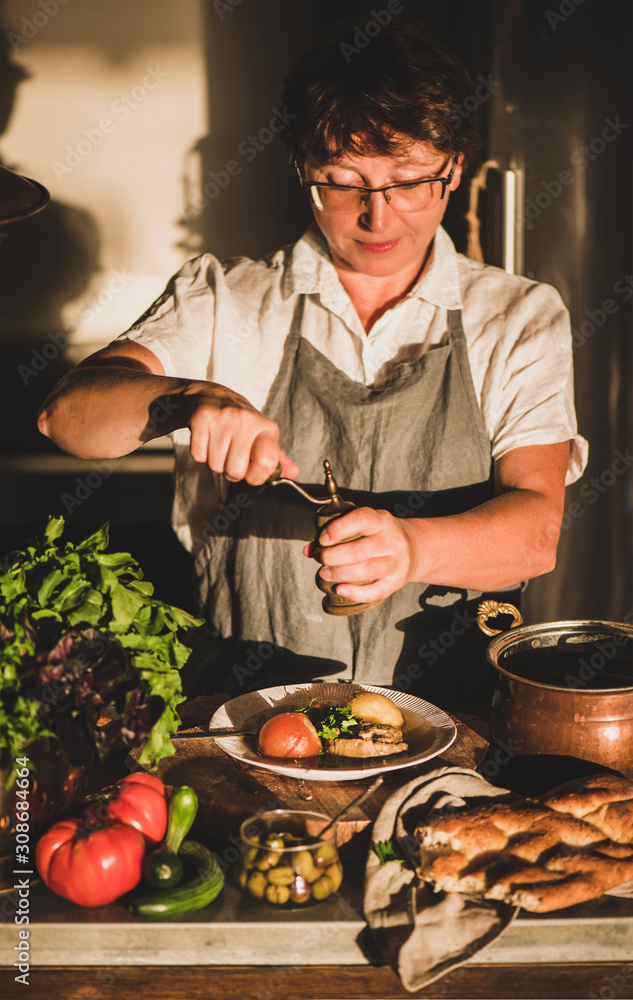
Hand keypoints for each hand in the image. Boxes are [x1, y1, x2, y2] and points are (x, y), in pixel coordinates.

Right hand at [188, 389, 297, 484]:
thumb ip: (278, 458)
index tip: (252, 471)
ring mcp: (223, 418)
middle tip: (231, 455)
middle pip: (235, 471)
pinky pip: (198, 456)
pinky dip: (200, 454)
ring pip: (215, 466)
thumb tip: (293, 472)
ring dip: (215, 462)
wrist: (212, 397)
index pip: (265, 464)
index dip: (256, 476)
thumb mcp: (263, 437)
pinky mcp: (202, 418)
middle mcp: (246, 421)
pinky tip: (207, 439)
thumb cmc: (241, 424)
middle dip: (231, 471)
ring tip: (219, 444)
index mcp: (267, 427)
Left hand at [303, 508, 418, 603]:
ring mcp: (397, 563)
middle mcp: (393, 541)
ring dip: (339, 573)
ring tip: (324, 572)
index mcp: (383, 521)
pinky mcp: (396, 582)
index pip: (362, 520)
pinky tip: (340, 589)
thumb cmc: (381, 535)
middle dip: (332, 556)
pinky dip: (355, 593)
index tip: (322, 539)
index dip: (338, 529)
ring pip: (366, 570)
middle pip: (360, 551)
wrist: (416, 548)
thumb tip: (309, 549)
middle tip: (320, 558)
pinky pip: (376, 591)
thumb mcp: (364, 525)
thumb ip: (336, 533)